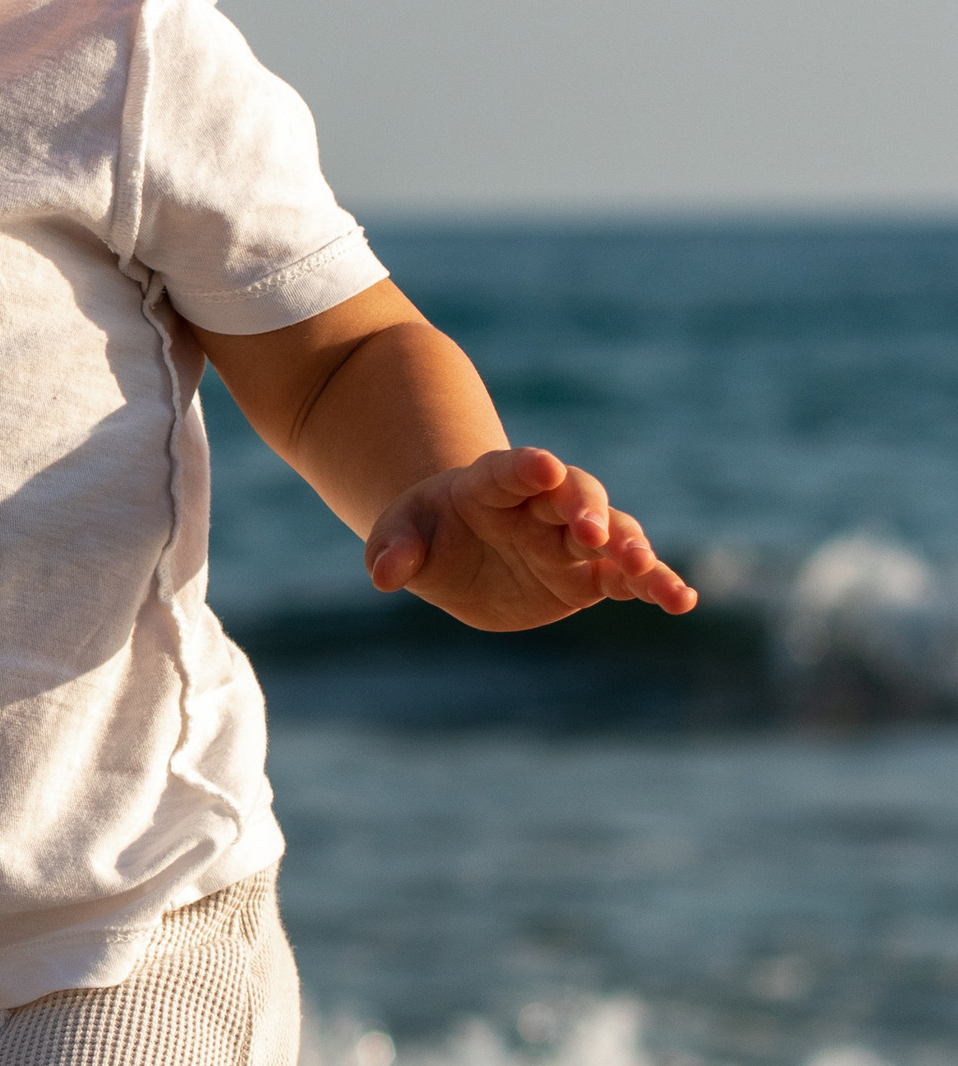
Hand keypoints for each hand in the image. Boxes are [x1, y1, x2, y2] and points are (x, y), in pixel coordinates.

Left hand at [364, 446, 695, 632]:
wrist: (458, 551)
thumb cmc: (426, 532)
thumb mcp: (399, 536)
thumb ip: (394, 550)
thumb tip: (384, 575)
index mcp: (491, 483)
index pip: (509, 470)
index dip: (525, 467)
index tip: (543, 466)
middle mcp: (541, 505)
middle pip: (574, 495)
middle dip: (586, 508)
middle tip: (593, 529)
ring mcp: (570, 538)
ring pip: (612, 534)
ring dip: (630, 548)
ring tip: (644, 569)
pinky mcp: (589, 576)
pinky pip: (628, 577)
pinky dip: (654, 585)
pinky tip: (681, 600)